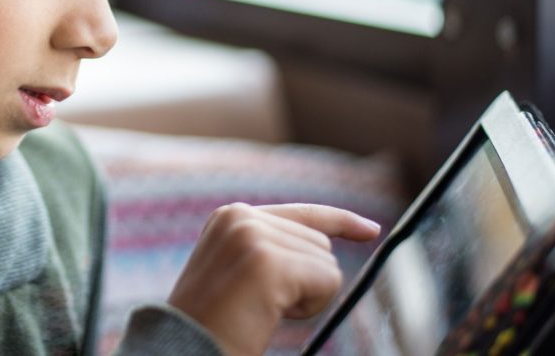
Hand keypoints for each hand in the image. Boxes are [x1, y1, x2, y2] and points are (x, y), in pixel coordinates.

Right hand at [167, 203, 380, 355]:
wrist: (183, 349)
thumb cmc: (213, 324)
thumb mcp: (238, 273)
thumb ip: (270, 249)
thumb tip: (325, 246)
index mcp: (229, 217)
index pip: (301, 212)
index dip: (341, 221)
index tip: (371, 230)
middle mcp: (240, 216)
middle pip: (319, 242)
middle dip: (305, 281)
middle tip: (260, 307)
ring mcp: (252, 235)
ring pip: (326, 261)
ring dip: (305, 295)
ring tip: (259, 311)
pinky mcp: (268, 261)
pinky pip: (328, 279)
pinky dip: (311, 305)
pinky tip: (270, 314)